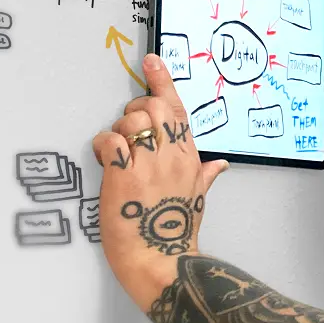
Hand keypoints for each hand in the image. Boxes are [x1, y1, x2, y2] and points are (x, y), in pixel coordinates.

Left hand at [91, 53, 227, 307]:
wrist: (161, 260)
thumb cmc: (177, 234)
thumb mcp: (197, 200)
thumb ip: (206, 176)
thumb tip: (221, 165)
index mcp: (190, 157)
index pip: (177, 109)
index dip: (163, 82)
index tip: (152, 62)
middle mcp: (172, 155)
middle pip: (150, 107)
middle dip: (133, 113)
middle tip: (127, 134)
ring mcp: (149, 163)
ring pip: (129, 120)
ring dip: (117, 132)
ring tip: (117, 156)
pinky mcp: (124, 174)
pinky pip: (109, 140)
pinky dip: (102, 146)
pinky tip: (105, 161)